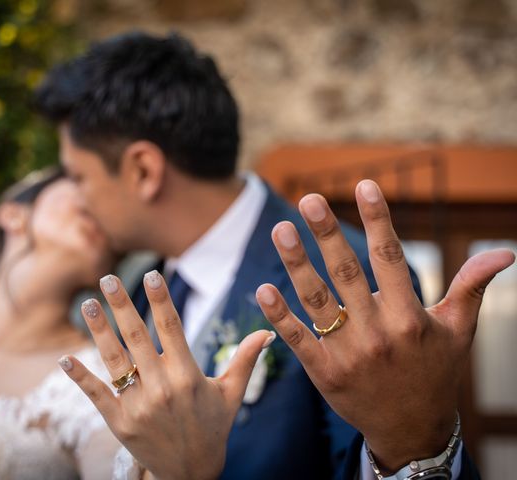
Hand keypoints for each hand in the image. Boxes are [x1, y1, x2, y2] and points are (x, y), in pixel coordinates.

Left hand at [59, 271, 274, 479]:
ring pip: (115, 361)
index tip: (152, 275)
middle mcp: (162, 388)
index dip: (161, 300)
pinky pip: (97, 395)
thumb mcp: (231, 394)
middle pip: (138, 338)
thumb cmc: (212, 427)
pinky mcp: (119, 423)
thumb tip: (268, 332)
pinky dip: (80, 377)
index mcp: (188, 376)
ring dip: (99, 331)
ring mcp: (138, 406)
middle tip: (108, 278)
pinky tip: (64, 358)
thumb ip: (245, 359)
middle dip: (122, 305)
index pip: (172, 329)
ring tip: (88, 304)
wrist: (191, 473)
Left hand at [255, 179, 514, 472]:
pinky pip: (298, 339)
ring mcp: (348, 354)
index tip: (364, 185)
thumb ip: (470, 287)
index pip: (391, 259)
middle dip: (327, 235)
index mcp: (410, 318)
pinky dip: (280, 315)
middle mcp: (378, 334)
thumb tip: (505, 252)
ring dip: (297, 264)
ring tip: (280, 230)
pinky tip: (263, 289)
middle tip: (308, 200)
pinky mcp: (324, 373)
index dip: (377, 220)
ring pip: (317, 301)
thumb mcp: (458, 331)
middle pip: (347, 274)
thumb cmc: (436, 373)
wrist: (412, 430)